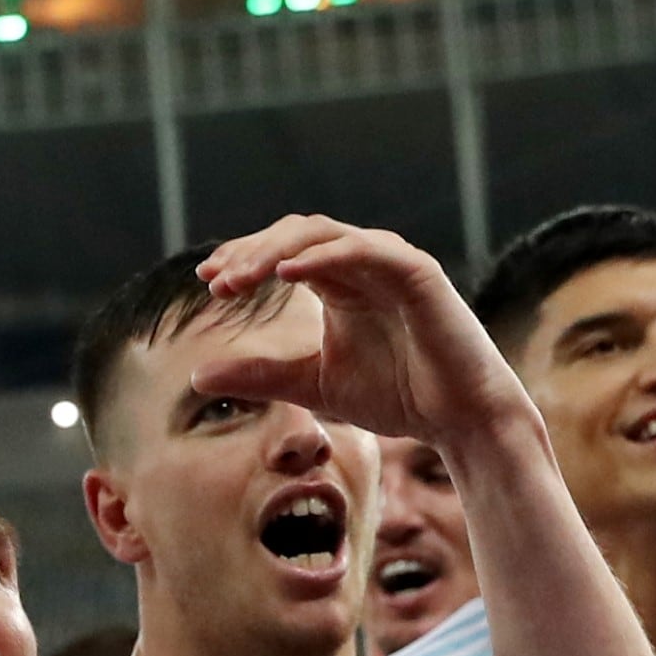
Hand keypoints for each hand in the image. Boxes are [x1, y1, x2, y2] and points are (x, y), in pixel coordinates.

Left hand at [190, 215, 545, 459]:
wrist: (460, 421)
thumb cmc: (398, 397)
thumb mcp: (313, 385)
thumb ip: (260, 375)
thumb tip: (195, 375)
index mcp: (339, 281)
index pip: (282, 253)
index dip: (243, 261)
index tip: (207, 285)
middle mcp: (362, 263)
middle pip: (295, 234)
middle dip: (250, 253)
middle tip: (215, 282)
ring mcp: (391, 262)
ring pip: (323, 234)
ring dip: (276, 251)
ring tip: (239, 279)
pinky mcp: (418, 272)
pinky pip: (364, 250)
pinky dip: (324, 257)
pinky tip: (287, 275)